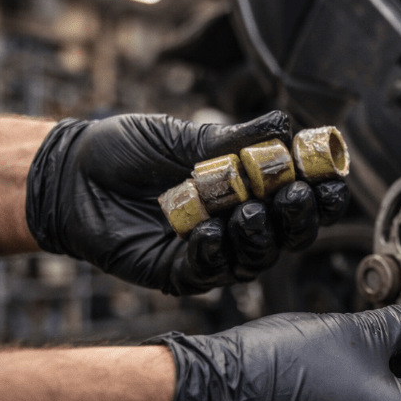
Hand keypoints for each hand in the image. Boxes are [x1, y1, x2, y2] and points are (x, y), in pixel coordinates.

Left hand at [25, 111, 349, 294]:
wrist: (72, 174)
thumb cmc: (128, 152)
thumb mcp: (187, 136)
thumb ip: (238, 139)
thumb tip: (286, 126)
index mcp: (252, 192)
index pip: (301, 201)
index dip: (322, 196)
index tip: (328, 181)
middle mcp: (240, 227)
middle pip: (290, 237)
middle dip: (299, 218)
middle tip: (292, 196)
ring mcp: (213, 253)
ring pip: (256, 259)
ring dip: (260, 237)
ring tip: (248, 211)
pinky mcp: (179, 274)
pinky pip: (209, 272)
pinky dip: (214, 254)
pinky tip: (208, 232)